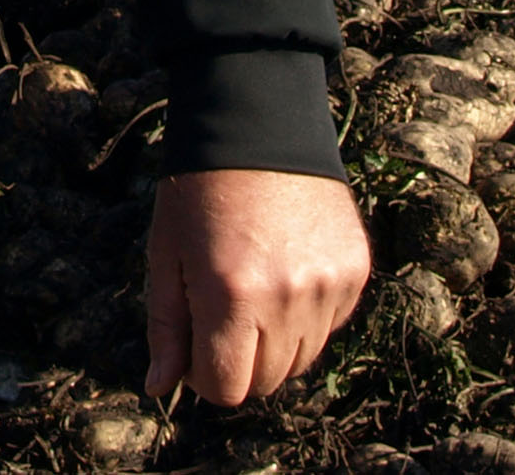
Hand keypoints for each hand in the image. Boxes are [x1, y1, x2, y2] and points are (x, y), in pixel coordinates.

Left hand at [144, 168, 368, 404]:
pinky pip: (329, 325)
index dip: (203, 375)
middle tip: (219, 311)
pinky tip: (283, 267)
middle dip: (237, 359)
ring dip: (273, 340)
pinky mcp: (355, 272)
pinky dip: (305, 313)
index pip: (225, 388)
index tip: (193, 344)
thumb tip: (159, 388)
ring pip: (300, 359)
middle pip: (266, 381)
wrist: (256, 126)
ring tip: (250, 284)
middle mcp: (286, 298)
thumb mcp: (166, 253)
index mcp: (231, 296)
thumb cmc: (198, 190)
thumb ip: (166, 326)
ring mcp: (327, 286)